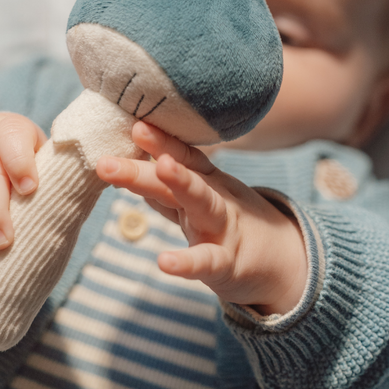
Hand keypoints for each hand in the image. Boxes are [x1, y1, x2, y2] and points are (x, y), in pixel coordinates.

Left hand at [96, 121, 306, 314]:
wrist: (281, 263)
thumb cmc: (229, 228)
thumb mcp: (201, 203)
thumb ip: (167, 188)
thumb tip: (128, 166)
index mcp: (205, 183)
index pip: (182, 156)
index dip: (160, 141)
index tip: (134, 125)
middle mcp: (213, 198)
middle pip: (180, 176)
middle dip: (143, 167)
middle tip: (106, 161)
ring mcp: (222, 228)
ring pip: (201, 202)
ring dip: (181, 182)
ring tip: (160, 166)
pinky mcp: (227, 264)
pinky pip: (207, 261)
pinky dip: (187, 263)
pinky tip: (164, 262)